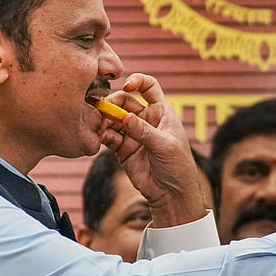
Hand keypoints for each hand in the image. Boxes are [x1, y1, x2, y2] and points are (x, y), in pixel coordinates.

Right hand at [100, 73, 205, 226]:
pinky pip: (108, 136)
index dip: (137, 81)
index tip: (126, 86)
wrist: (171, 194)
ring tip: (98, 124)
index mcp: (161, 112)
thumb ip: (144, 131)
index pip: (149, 87)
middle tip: (103, 109)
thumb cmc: (177, 166)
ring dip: (104, 118)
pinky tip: (98, 135)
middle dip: (113, 103)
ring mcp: (133, 133)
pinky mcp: (122, 148)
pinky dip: (101, 134)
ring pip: (113, 118)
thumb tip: (125, 117)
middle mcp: (146, 120)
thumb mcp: (164, 146)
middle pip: (124, 101)